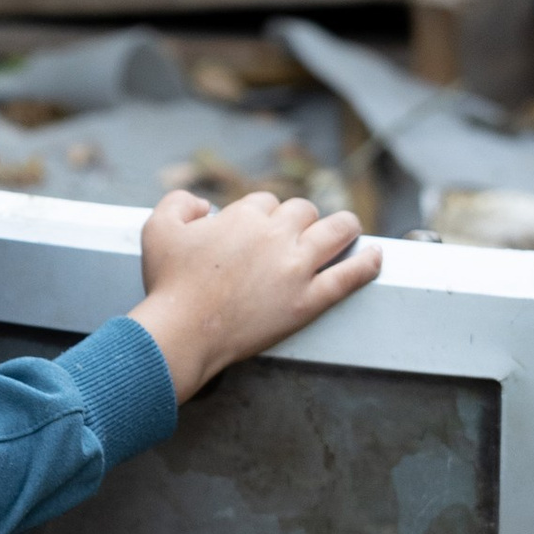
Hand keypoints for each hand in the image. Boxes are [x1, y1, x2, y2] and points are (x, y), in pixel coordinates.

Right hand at [130, 187, 377, 401]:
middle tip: (295, 236)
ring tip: (348, 230)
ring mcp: (296, 268)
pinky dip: (367, 264)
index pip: (267, 202)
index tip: (258, 231)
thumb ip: (179, 204)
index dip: (263, 215)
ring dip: (344, 226)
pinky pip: (349, 277)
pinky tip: (376, 256)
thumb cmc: (169, 284)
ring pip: (336, 231)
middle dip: (300, 219)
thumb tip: (203, 204)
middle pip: (303, 211)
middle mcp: (276, 236)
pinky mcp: (308, 301)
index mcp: (244, 216)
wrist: (183, 332)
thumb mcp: (157, 229)